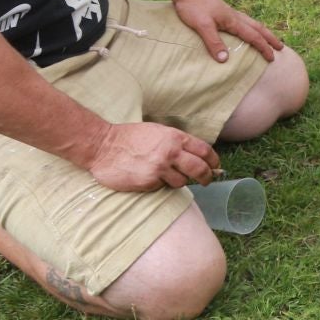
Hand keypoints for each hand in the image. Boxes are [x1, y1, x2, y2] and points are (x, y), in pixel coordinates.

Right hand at [87, 121, 219, 191]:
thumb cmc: (131, 137)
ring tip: (168, 175)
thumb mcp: (159, 132)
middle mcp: (171, 152)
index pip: (205, 150)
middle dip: (207, 177)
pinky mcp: (148, 182)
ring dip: (179, 181)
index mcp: (176, 138)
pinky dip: (159, 184)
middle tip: (207, 181)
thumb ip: (177, 143)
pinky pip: (162, 186)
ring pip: (182, 181)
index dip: (213, 160)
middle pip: (200, 169)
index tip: (216, 166)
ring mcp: (160, 168)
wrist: (103, 146)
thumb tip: (196, 155)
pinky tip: (149, 177)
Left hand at [171, 0, 281, 62]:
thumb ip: (214, 42)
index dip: (263, 47)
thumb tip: (225, 60)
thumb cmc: (193, 6)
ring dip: (262, 32)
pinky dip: (251, 28)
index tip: (272, 58)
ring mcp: (229, 13)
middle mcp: (235, 17)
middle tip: (281, 47)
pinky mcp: (222, 12)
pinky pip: (243, 22)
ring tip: (268, 38)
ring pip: (252, 24)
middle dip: (270, 38)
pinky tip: (245, 29)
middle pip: (258, 28)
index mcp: (233, 21)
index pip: (253, 36)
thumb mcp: (202, 26)